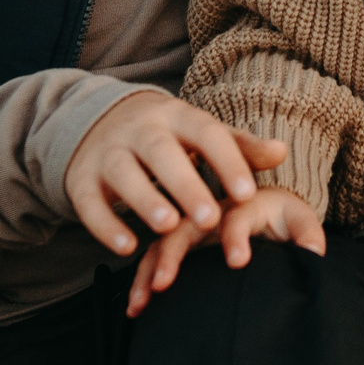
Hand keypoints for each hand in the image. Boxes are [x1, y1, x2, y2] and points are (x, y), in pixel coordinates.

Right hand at [62, 93, 287, 256]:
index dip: (227, 161)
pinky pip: (89, 201)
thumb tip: (281, 152)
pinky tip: (127, 247)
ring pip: (124, 172)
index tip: (248, 195)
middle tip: (210, 218)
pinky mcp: (81, 179)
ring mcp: (108, 152)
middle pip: (161, 151)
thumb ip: (240, 147)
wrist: (100, 123)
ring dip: (144, 199)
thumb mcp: (200, 134)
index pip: (206, 132)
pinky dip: (104, 225)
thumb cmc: (168, 138)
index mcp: (177, 116)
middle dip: (185, 183)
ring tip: (168, 226)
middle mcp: (141, 130)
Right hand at [124, 185, 324, 315]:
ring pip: (162, 238)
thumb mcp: (297, 218)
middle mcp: (211, 206)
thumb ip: (305, 233)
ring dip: (152, 266)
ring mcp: (189, 220)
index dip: (235, 236)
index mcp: (244, 199)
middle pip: (186, 222)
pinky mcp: (174, 236)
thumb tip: (313, 254)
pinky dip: (141, 278)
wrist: (260, 202)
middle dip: (174, 251)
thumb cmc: (281, 217)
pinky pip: (151, 254)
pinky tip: (136, 305)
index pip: (236, 214)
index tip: (238, 262)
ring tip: (146, 297)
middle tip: (167, 281)